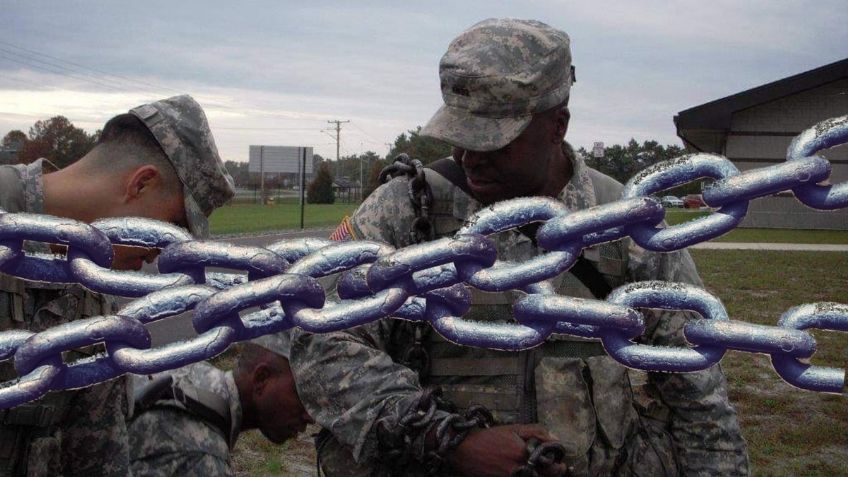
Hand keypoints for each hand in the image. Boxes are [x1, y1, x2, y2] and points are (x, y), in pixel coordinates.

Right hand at [448, 424, 566, 476]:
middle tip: (557, 470)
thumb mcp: (513, 429)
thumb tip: (555, 439)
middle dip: (552, 475)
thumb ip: (536, 432)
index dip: (558, 467)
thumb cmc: (490, 438)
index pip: (549, 466)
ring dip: (539, 476)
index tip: (560, 464)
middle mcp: (517, 469)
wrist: (465, 449)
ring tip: (540, 472)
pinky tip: (526, 474)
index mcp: (522, 453)